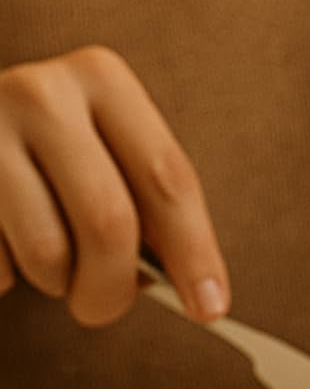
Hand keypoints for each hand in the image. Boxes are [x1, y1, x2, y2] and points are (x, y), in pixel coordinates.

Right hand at [0, 47, 227, 325]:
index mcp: (103, 79)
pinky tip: (3, 244)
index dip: (194, 252)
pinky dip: (7, 275)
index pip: (167, 178)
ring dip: (57, 282)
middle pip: (108, 220)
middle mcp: (43, 94)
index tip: (210, 308)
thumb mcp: (105, 156)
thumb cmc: (52, 158)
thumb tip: (198, 297)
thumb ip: (147, 209)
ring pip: (46, 251)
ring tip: (49, 266)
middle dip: (114, 286)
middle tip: (104, 309)